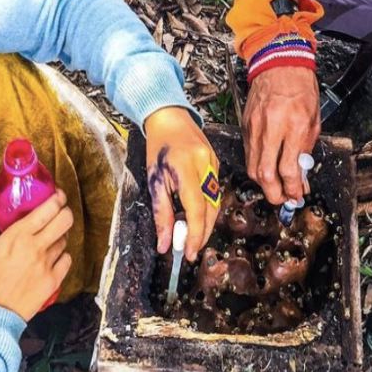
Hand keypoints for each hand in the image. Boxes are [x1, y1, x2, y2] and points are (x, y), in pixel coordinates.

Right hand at [0, 191, 72, 320]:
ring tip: (48, 238)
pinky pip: (67, 259)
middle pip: (65, 219)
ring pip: (65, 239)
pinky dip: (61, 256)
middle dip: (65, 212)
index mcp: (18, 236)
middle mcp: (36, 247)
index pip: (49, 208)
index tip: (56, 195)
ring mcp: (47, 264)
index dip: (57, 198)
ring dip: (59, 236)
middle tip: (58, 213)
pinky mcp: (54, 280)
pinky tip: (50, 257)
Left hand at [143, 106, 219, 262]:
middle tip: (190, 251)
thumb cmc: (158, 147)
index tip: (188, 253)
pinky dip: (207, 208)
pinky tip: (197, 216)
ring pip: (215, 203)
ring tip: (192, 238)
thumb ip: (161, 213)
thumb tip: (165, 244)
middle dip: (202, 234)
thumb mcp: (154, 180)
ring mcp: (214, 164)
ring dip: (205, 223)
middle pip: (211, 209)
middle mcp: (204, 165)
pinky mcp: (217, 164)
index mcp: (185, 168)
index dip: (194, 234)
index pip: (196, 209)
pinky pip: (215, 192)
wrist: (170, 118)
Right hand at [243, 65, 319, 205]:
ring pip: (253, 168)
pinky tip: (267, 170)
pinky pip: (249, 154)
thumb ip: (306, 150)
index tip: (298, 195)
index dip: (292, 189)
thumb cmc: (300, 88)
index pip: (288, 169)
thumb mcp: (314, 121)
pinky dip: (257, 167)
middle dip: (274, 194)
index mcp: (294, 125)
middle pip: (265, 174)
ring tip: (276, 188)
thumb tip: (301, 176)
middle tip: (284, 200)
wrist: (279, 64)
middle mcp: (272, 128)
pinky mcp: (245, 126)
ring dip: (264, 184)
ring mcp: (255, 127)